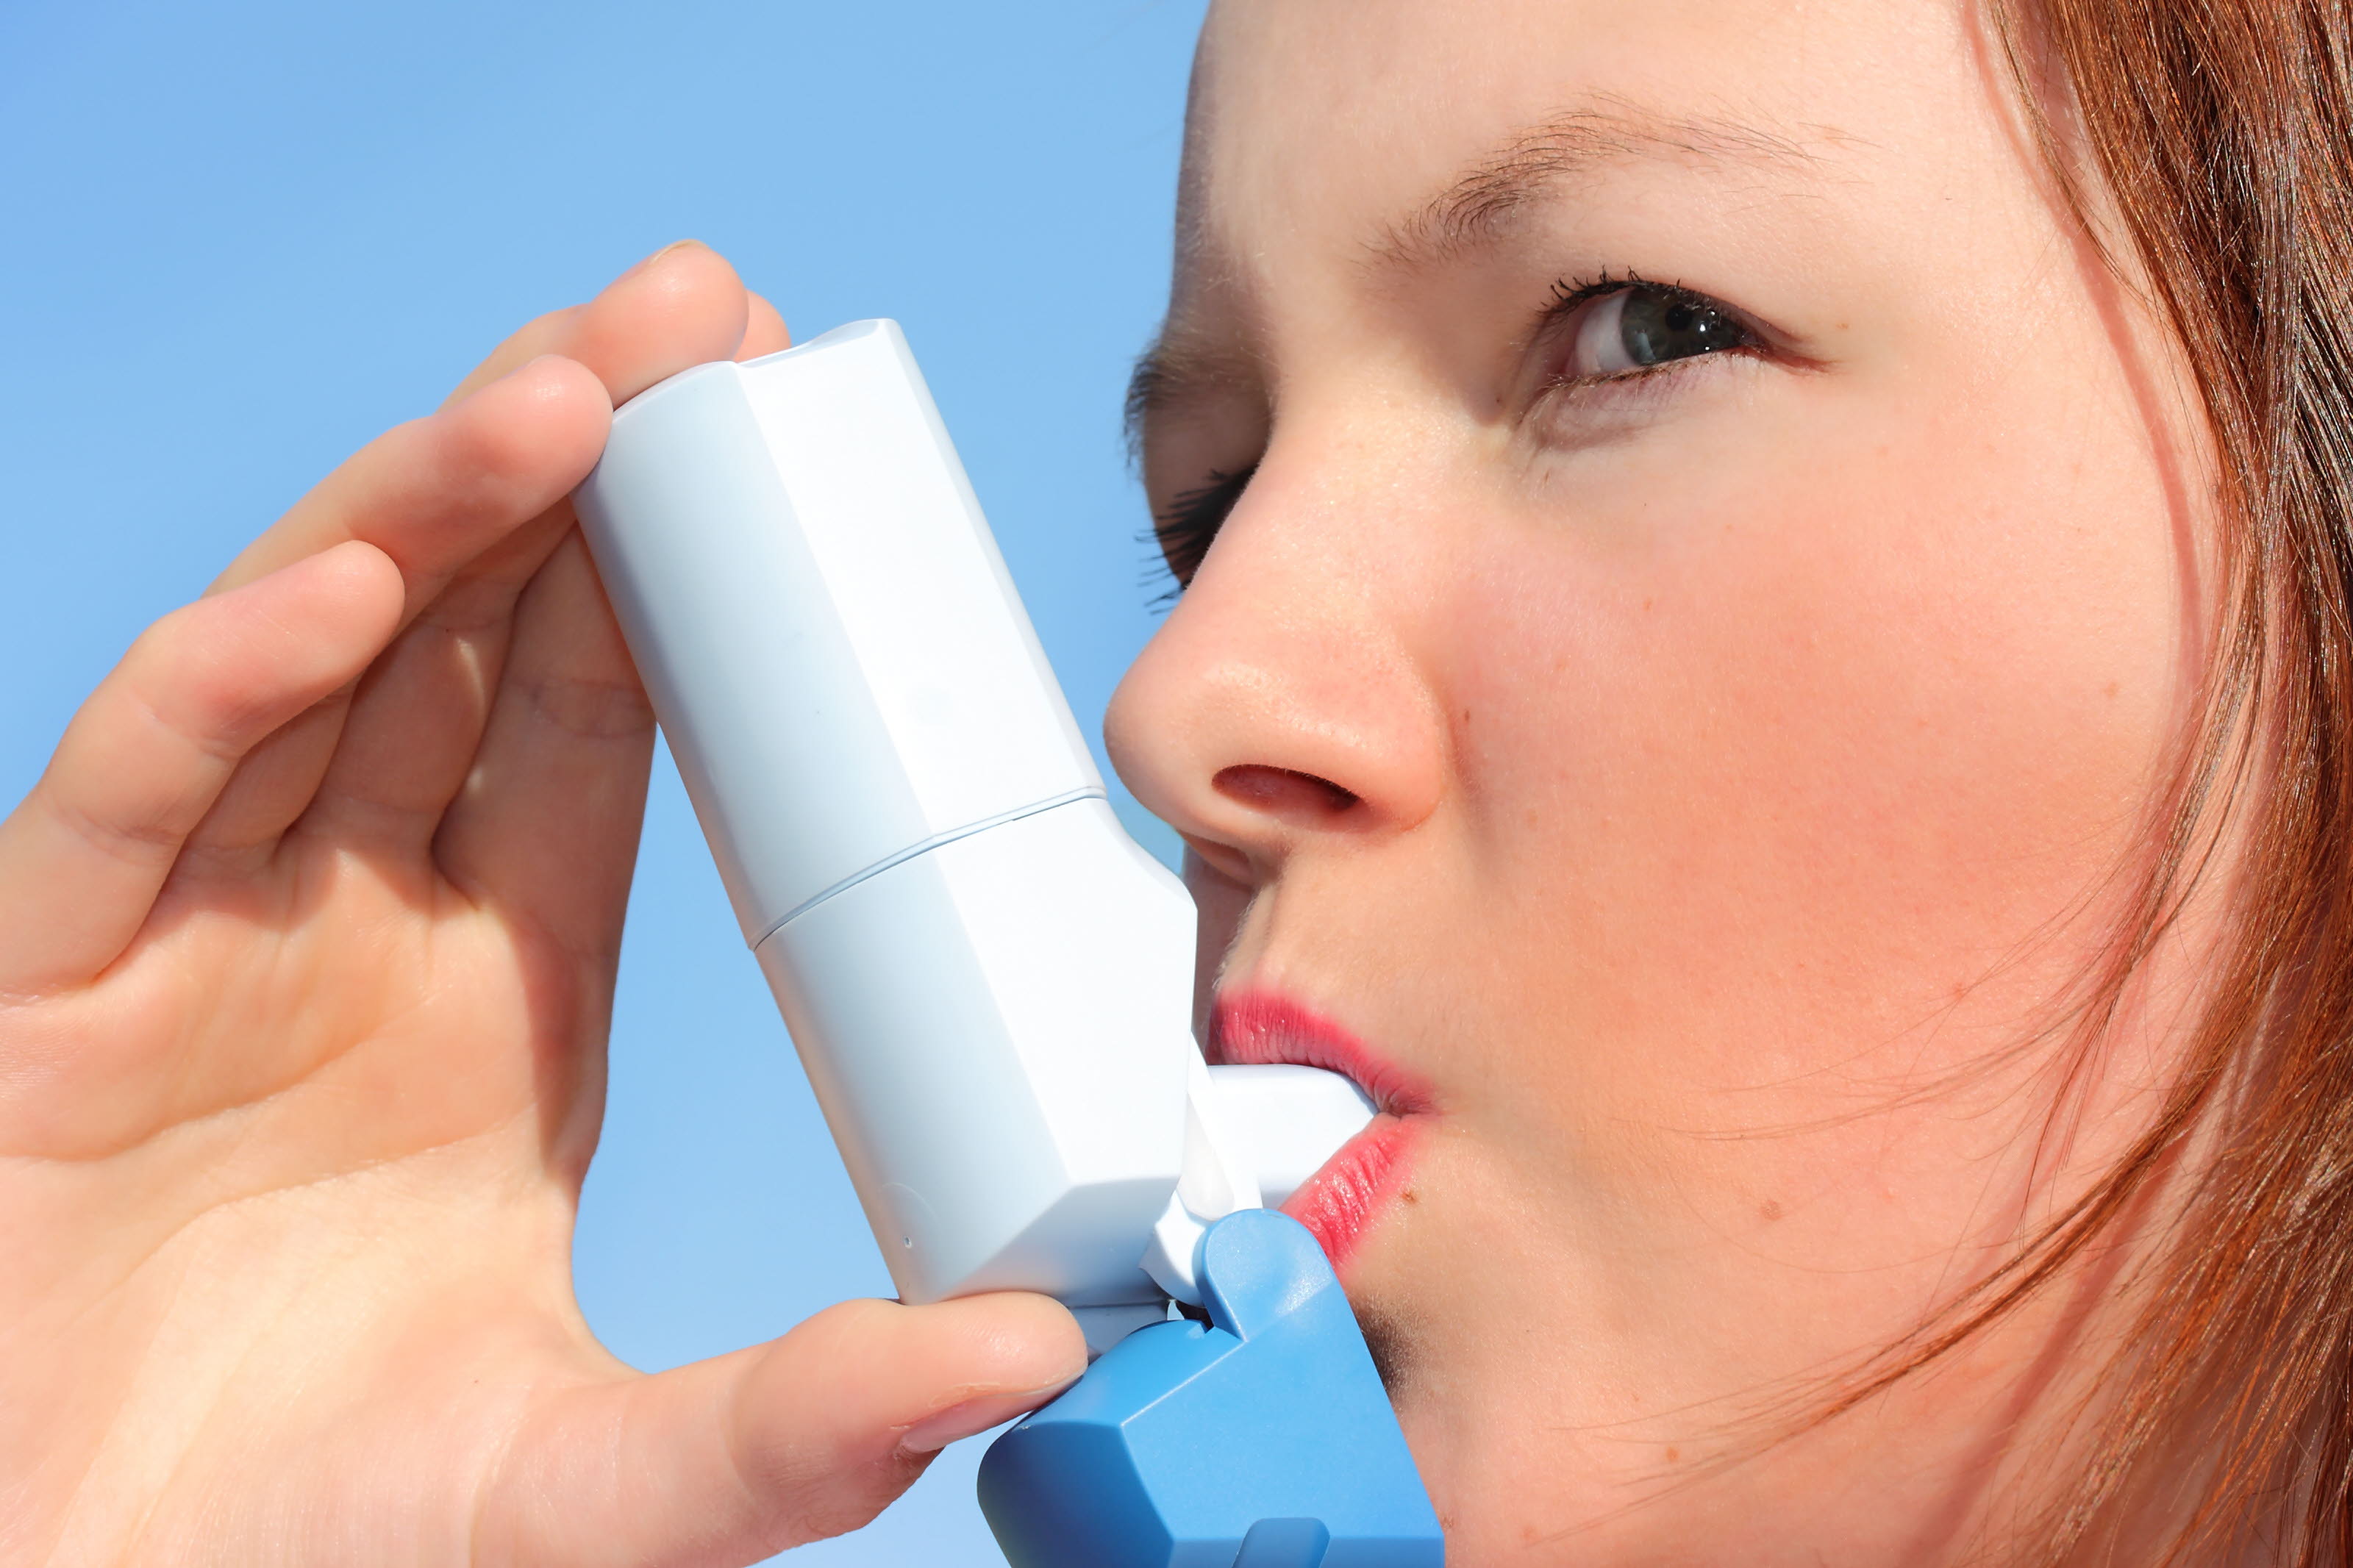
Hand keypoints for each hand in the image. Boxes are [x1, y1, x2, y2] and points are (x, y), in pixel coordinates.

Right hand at [0, 241, 1083, 1567]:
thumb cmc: (319, 1546)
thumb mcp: (604, 1477)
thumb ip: (805, 1417)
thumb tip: (1042, 1350)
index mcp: (499, 994)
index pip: (601, 725)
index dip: (683, 579)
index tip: (779, 441)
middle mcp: (352, 929)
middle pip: (469, 637)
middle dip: (575, 466)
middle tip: (698, 314)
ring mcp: (192, 938)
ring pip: (314, 658)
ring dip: (434, 511)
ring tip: (572, 388)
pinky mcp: (37, 986)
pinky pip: (132, 789)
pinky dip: (232, 679)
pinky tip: (353, 589)